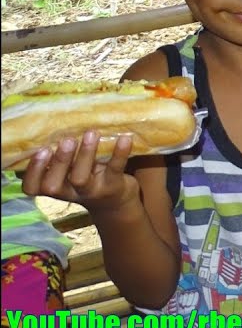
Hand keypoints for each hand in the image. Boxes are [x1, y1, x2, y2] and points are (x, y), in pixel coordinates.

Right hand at [20, 132, 137, 211]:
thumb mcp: (70, 172)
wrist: (117, 201)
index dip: (33, 171)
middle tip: (66, 140)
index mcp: (55, 186)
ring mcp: (91, 191)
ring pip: (80, 178)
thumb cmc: (88, 178)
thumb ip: (60, 158)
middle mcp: (69, 192)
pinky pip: (115, 169)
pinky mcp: (114, 186)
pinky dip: (120, 153)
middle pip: (53, 185)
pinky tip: (124, 138)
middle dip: (58, 161)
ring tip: (91, 133)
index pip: (32, 187)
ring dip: (85, 154)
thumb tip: (53, 126)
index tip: (41, 149)